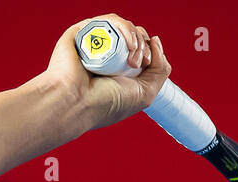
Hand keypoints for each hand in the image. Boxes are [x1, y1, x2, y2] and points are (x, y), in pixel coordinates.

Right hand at [37, 13, 170, 133]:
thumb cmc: (105, 104)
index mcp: (121, 71)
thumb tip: (156, 41)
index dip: (151, 51)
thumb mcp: (145, 93)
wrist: (76, 103)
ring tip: (130, 59)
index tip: (147, 64)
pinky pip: (110, 20)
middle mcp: (108, 57)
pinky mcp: (84, 32)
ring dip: (136, 39)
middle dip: (144, 46)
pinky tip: (126, 43)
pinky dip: (124, 27)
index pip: (143, 50)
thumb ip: (160, 69)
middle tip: (137, 64)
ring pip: (125, 27)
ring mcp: (96, 44)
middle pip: (136, 36)